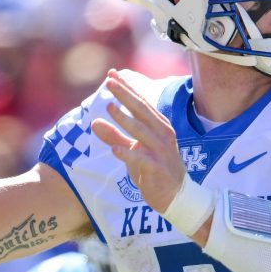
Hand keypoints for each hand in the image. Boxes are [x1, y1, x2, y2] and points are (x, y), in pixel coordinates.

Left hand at [91, 69, 186, 212]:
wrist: (176, 197)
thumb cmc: (154, 169)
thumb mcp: (133, 150)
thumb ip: (115, 136)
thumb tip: (94, 122)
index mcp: (159, 126)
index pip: (141, 103)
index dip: (127, 88)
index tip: (111, 74)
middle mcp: (162, 135)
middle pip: (142, 111)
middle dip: (125, 96)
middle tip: (109, 82)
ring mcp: (161, 152)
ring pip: (142, 132)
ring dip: (125, 120)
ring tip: (109, 108)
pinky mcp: (157, 170)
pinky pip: (141, 160)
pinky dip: (128, 154)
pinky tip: (114, 150)